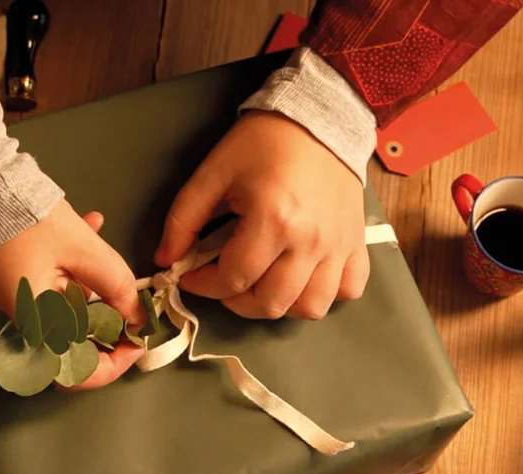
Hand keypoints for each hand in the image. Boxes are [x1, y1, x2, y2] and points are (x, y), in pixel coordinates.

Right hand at [0, 199, 143, 389]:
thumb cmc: (27, 221)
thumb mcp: (85, 252)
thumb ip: (117, 289)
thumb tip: (137, 317)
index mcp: (31, 333)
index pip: (78, 375)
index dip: (115, 363)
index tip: (136, 342)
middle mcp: (12, 336)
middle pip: (71, 349)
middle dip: (104, 324)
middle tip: (125, 301)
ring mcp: (1, 320)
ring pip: (58, 324)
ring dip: (86, 297)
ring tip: (97, 254)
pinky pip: (40, 305)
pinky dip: (64, 285)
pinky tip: (82, 244)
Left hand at [154, 111, 368, 319]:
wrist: (320, 116)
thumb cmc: (265, 142)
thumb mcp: (214, 172)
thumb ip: (185, 219)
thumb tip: (165, 260)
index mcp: (273, 220)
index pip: (233, 279)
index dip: (204, 285)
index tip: (192, 275)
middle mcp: (309, 242)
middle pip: (271, 303)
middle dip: (238, 302)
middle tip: (226, 283)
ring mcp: (337, 247)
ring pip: (310, 307)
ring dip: (282, 305)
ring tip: (264, 284)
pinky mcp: (357, 245)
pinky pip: (348, 290)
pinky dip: (326, 294)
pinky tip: (306, 279)